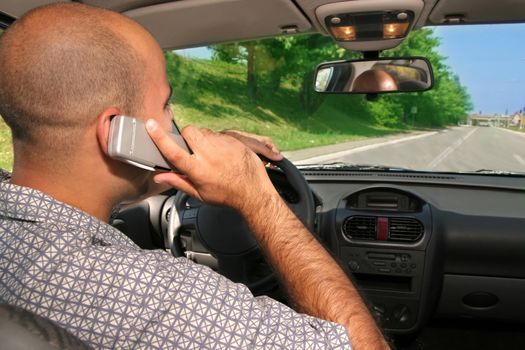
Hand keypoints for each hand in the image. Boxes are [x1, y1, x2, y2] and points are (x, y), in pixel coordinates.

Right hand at [145, 120, 277, 209]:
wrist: (254, 193)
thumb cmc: (227, 196)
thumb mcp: (200, 195)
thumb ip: (178, 182)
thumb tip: (159, 176)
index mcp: (199, 171)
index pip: (174, 152)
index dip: (160, 137)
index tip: (151, 125)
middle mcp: (210, 156)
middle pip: (189, 132)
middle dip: (186, 136)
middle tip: (191, 148)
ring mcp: (224, 146)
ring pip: (204, 131)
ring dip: (202, 139)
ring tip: (210, 154)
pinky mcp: (234, 141)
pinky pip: (219, 134)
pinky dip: (216, 141)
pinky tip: (222, 154)